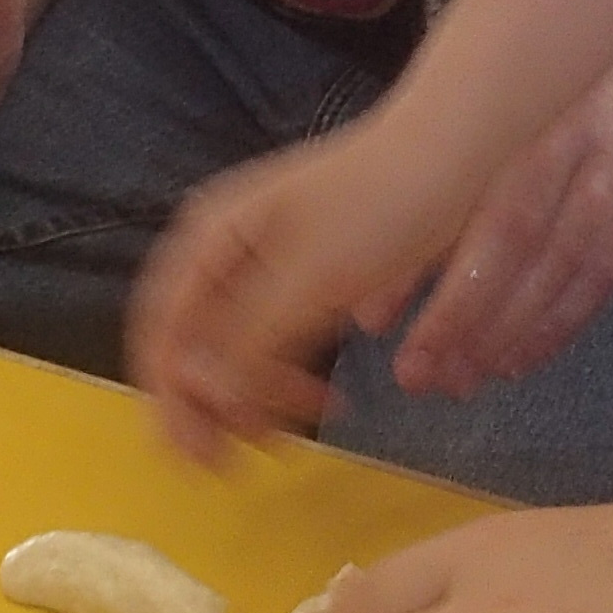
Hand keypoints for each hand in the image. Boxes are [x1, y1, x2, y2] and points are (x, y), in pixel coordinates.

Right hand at [130, 110, 469, 462]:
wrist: (454, 147)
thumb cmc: (381, 204)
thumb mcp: (311, 281)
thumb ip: (247, 343)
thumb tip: (199, 397)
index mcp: (209, 239)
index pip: (159, 332)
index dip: (168, 401)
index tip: (198, 458)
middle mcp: (223, 246)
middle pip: (188, 342)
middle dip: (208, 407)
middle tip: (239, 464)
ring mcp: (264, 258)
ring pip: (232, 345)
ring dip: (248, 397)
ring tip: (287, 440)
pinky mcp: (306, 271)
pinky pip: (273, 335)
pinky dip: (283, 375)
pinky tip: (317, 400)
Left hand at [390, 40, 612, 398]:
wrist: (602, 48)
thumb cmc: (506, 100)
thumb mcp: (454, 133)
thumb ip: (417, 217)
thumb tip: (369, 318)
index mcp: (524, 115)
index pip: (491, 222)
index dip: (448, 293)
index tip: (396, 344)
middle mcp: (584, 140)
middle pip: (532, 249)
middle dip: (474, 323)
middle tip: (427, 378)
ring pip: (574, 269)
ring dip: (514, 335)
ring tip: (466, 378)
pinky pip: (609, 274)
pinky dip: (561, 325)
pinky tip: (518, 360)